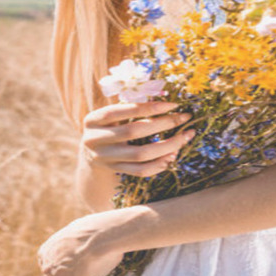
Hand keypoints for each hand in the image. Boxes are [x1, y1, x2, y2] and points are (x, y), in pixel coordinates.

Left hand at [37, 210, 131, 275]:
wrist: (102, 234)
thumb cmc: (91, 227)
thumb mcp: (74, 229)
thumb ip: (69, 240)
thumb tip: (75, 239)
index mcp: (45, 252)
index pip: (50, 266)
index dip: (63, 265)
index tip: (75, 261)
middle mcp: (49, 268)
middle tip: (87, 266)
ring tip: (94, 272)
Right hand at [81, 100, 196, 177]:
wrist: (91, 155)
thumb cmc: (109, 127)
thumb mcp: (112, 116)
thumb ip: (131, 107)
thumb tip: (167, 104)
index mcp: (93, 119)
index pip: (123, 110)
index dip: (149, 107)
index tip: (173, 104)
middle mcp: (95, 139)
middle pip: (134, 131)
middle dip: (164, 123)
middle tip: (184, 118)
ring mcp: (104, 158)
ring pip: (141, 154)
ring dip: (167, 145)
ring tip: (185, 137)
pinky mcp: (115, 171)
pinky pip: (141, 171)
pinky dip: (159, 164)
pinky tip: (173, 155)